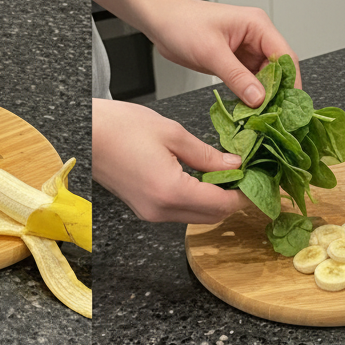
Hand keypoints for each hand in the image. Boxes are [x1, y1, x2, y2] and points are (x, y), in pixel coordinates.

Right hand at [93, 99, 251, 223]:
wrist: (86, 134)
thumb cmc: (121, 128)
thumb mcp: (173, 134)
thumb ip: (207, 155)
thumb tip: (234, 166)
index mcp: (171, 192)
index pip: (221, 204)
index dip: (243, 195)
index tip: (258, 179)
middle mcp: (161, 211)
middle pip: (211, 217)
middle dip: (232, 201)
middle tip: (247, 176)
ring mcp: (152, 214)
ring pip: (196, 217)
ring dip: (214, 201)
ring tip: (226, 175)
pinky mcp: (145, 210)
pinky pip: (180, 212)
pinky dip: (197, 200)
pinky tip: (203, 179)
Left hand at [145, 0, 300, 107]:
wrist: (162, 22)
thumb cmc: (184, 25)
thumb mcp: (212, 52)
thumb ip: (237, 76)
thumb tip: (259, 98)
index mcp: (257, 26)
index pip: (284, 56)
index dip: (291, 82)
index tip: (290, 106)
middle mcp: (255, 37)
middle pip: (277, 70)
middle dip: (276, 94)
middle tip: (274, 118)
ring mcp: (245, 51)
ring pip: (263, 79)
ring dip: (261, 98)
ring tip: (260, 119)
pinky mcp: (234, 63)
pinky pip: (247, 83)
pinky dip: (248, 97)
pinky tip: (246, 112)